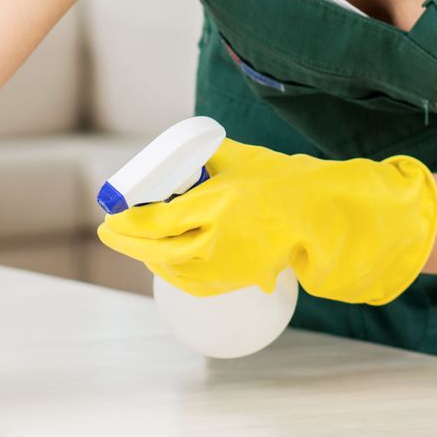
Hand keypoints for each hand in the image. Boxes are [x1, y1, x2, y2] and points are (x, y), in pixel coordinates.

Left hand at [97, 139, 436, 304]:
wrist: (326, 218)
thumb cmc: (288, 182)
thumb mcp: (245, 161)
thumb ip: (211, 159)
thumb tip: (178, 154)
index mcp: (222, 203)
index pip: (160, 219)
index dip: (128, 222)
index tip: (110, 216)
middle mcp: (221, 238)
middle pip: (159, 249)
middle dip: (129, 242)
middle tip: (111, 231)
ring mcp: (229, 264)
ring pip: (172, 269)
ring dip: (148, 258)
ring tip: (134, 243)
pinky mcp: (237, 279)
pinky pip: (192, 282)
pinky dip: (171, 272)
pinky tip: (162, 262)